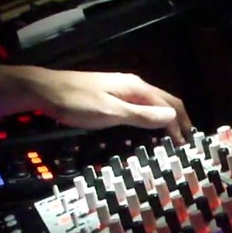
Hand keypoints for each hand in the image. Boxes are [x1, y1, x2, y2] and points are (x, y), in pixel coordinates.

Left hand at [26, 68, 192, 142]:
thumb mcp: (111, 112)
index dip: (181, 126)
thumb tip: (172, 117)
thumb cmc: (77, 103)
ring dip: (165, 120)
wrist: (45, 90)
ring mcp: (123, 89)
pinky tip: (147, 130)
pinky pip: (140, 107)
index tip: (186, 146)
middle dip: (179, 120)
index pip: (169, 106)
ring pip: (153, 104)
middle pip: (165, 102)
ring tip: (171, 139)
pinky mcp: (112, 95)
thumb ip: (142, 116)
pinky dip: (151, 119)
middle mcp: (134, 86)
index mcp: (137, 88)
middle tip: (185, 142)